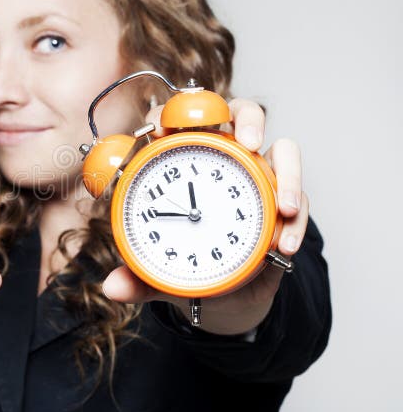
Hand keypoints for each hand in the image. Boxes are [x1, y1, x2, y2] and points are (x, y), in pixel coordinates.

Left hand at [102, 98, 308, 334]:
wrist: (226, 296)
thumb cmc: (186, 265)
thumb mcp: (158, 272)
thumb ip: (137, 277)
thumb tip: (113, 288)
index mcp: (182, 165)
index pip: (173, 122)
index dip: (167, 116)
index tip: (160, 131)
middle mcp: (223, 160)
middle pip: (239, 114)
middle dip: (247, 118)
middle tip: (248, 141)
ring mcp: (257, 176)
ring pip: (282, 149)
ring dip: (288, 172)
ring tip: (282, 207)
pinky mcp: (283, 200)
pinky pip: (298, 197)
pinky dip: (297, 220)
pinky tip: (285, 245)